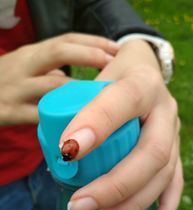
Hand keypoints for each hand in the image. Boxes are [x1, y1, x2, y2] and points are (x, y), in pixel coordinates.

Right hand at [0, 33, 118, 124]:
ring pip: (52, 85)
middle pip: (59, 51)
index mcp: (30, 54)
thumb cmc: (4, 83)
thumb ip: (47, 72)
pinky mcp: (8, 112)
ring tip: (103, 96)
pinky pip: (39, 115)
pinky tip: (76, 121)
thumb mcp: (24, 69)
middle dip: (89, 54)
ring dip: (79, 90)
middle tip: (113, 62)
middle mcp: (23, 65)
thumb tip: (71, 78)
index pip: (65, 40)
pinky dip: (59, 117)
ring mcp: (15, 88)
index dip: (92, 42)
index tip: (116, 48)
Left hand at [59, 39, 183, 209]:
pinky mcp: (176, 152)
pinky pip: (175, 183)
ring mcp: (174, 133)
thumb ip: (77, 104)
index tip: (67, 151)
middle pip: (151, 152)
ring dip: (131, 204)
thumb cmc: (115, 76)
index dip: (97, 124)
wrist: (144, 71)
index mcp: (142, 84)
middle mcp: (164, 110)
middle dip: (115, 184)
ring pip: (163, 174)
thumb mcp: (96, 78)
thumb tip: (59, 151)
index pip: (123, 101)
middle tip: (79, 204)